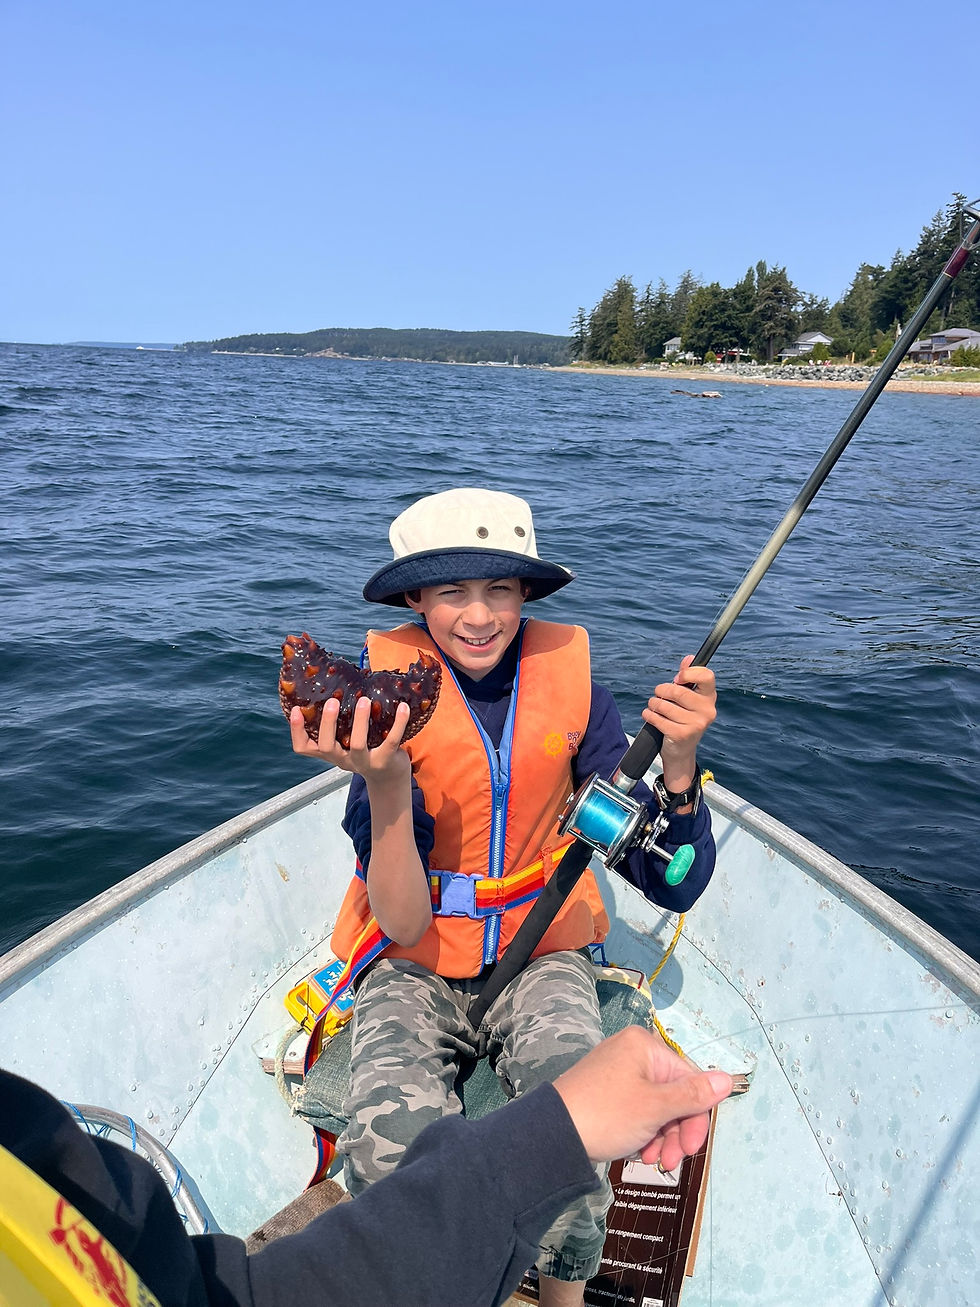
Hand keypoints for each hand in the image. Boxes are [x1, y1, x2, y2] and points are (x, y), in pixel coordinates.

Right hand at [290, 695, 411, 784]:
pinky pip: (391, 741)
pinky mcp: (385, 761)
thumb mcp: (347, 740)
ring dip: (360, 721)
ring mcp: (364, 763)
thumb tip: (336, 684)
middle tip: (332, 700)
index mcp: (331, 753)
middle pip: (326, 747)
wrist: (389, 776)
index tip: (295, 710)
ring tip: (364, 700)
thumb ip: (339, 723)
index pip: (304, 747)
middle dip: (327, 723)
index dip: (296, 731)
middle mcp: (343, 760)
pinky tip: (402, 707)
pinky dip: (398, 723)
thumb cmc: (366, 749)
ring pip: (356, 745)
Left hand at [554, 1026, 731, 1170]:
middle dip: (675, 1132)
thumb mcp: (655, 1108)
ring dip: (661, 1137)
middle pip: (673, 1094)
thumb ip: (693, 1095)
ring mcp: (618, 1072)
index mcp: (646, 1047)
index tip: (691, 1149)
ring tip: (650, 1160)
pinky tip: (637, 1152)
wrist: (553, 1135)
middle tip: (670, 1162)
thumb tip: (728, 1078)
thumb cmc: (607, 1114)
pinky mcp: (607, 1092)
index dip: (695, 1117)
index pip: (689, 1080)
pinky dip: (644, 1132)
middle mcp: (633, 1053)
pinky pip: (638, 1110)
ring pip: (657, 1107)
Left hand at [641, 655, 715, 789]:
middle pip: (678, 691)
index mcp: (710, 697)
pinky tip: (650, 716)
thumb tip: (689, 658)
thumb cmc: (683, 719)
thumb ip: (687, 678)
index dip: (690, 673)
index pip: (707, 676)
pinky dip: (649, 715)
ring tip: (654, 707)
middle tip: (658, 694)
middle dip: (661, 690)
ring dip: (653, 704)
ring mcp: (696, 724)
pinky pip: (658, 718)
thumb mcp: (687, 699)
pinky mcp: (682, 735)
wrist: (681, 751)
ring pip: (664, 705)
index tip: (678, 678)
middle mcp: (707, 710)